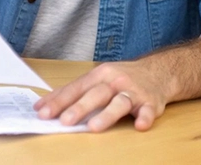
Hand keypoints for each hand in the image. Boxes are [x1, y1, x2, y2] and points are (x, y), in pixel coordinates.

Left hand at [33, 61, 175, 132]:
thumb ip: (73, 91)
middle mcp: (115, 81)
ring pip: (119, 103)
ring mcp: (133, 92)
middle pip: (96, 94)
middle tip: (65, 121)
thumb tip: (42, 105)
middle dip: (80, 107)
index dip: (59, 101)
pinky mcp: (150, 102)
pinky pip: (147, 110)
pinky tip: (140, 125)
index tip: (43, 113)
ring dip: (107, 115)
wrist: (158, 72)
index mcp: (99, 75)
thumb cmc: (121, 78)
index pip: (76, 88)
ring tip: (94, 127)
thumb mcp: (97, 78)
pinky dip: (144, 117)